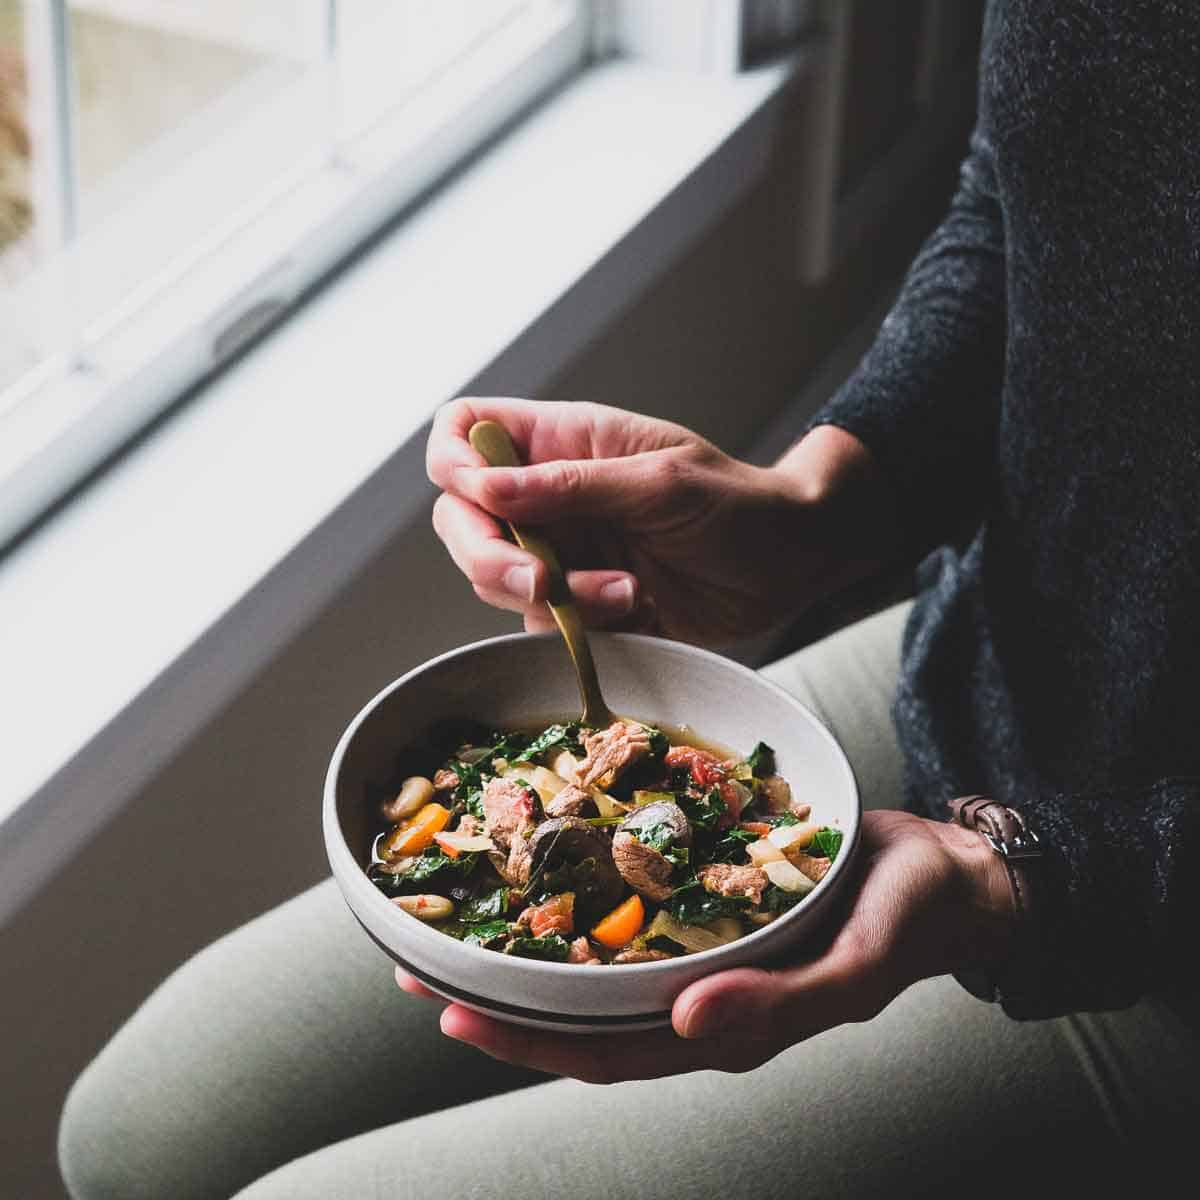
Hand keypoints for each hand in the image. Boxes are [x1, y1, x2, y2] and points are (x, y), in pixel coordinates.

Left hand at [395, 810, 1017, 1082]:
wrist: (949, 874)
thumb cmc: (909, 921)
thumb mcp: (858, 966)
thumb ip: (780, 1004)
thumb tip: (686, 1024)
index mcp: (727, 1026)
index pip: (608, 1053)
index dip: (528, 1043)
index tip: (451, 1012)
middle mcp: (700, 993)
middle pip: (582, 1016)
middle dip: (499, 1001)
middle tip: (415, 962)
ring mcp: (703, 946)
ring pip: (598, 966)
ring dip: (527, 951)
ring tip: (456, 922)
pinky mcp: (710, 898)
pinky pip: (633, 907)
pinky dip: (580, 899)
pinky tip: (543, 868)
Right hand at [426, 397, 899, 646]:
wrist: (789, 563)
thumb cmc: (736, 503)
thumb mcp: (659, 482)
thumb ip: (571, 486)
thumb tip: (482, 485)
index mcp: (562, 443)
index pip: (465, 432)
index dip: (456, 463)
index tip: (484, 499)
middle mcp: (548, 496)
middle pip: (461, 520)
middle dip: (491, 559)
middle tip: (546, 583)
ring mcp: (561, 550)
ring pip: (496, 581)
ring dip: (553, 597)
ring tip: (626, 589)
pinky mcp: (581, 602)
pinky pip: (540, 624)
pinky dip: (579, 626)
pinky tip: (636, 607)